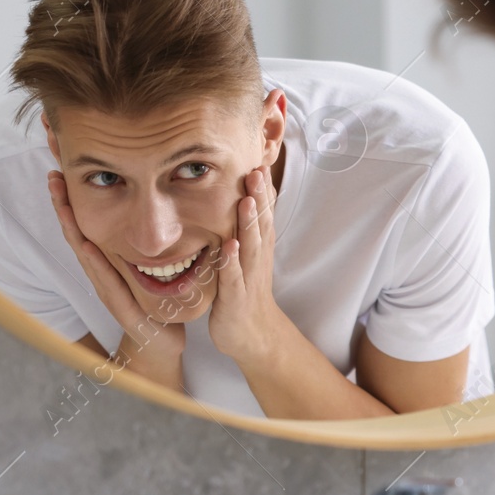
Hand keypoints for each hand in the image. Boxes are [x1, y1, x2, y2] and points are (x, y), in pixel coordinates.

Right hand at [47, 170, 184, 386]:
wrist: (161, 344)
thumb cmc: (154, 302)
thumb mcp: (147, 265)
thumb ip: (142, 239)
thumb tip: (149, 207)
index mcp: (106, 260)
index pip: (85, 221)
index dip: (73, 195)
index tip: (62, 163)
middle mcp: (100, 272)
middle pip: (76, 230)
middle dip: (63, 200)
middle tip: (52, 169)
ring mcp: (107, 289)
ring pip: (84, 251)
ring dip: (70, 222)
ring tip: (60, 195)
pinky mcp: (122, 308)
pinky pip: (107, 281)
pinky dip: (96, 262)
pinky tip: (86, 243)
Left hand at [208, 165, 284, 365]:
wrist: (252, 335)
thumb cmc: (245, 293)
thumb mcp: (247, 257)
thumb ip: (245, 229)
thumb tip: (244, 197)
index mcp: (258, 248)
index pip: (264, 213)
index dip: (263, 189)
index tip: (260, 160)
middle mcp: (257, 259)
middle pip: (261, 224)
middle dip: (260, 197)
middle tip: (257, 169)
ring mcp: (248, 278)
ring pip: (250, 246)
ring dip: (249, 223)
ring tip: (247, 200)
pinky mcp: (234, 298)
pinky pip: (234, 277)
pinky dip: (232, 261)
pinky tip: (229, 245)